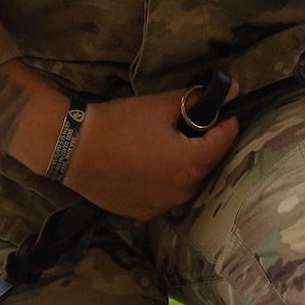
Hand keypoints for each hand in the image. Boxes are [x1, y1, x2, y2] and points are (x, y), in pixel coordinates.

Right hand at [0, 59, 237, 220]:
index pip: (225, 140)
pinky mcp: (142, 213)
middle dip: (204, 143)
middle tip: (190, 122)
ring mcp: (162, 206)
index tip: (222, 109)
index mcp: (192, 165)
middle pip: (207, 163)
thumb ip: (197, 100)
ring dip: (184, 163)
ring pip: (186, 181)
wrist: (71, 149)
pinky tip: (147, 163)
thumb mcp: (160, 106)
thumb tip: (233, 90)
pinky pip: (165, 194)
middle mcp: (183, 192)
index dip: (226, 121)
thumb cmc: (118, 123)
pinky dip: (164, 180)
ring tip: (165, 143)